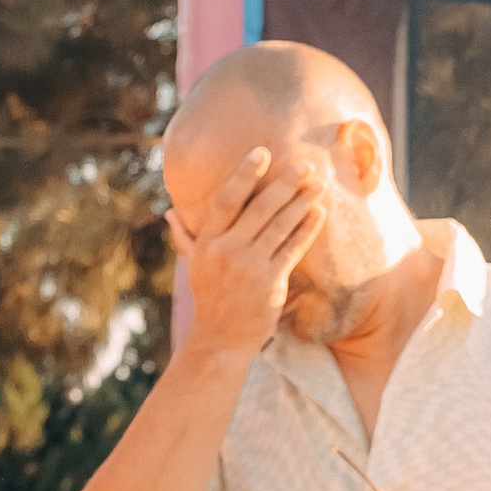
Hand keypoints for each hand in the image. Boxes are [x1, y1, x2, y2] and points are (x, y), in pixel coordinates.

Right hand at [167, 147, 326, 356]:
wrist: (221, 338)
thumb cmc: (210, 297)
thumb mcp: (194, 265)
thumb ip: (185, 237)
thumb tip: (170, 211)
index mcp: (206, 242)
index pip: (225, 200)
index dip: (244, 175)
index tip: (261, 152)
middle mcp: (224, 251)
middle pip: (259, 209)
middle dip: (284, 185)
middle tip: (305, 165)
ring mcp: (248, 266)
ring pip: (279, 226)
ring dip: (302, 203)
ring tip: (319, 185)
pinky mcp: (270, 281)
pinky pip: (292, 249)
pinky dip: (307, 229)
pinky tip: (320, 213)